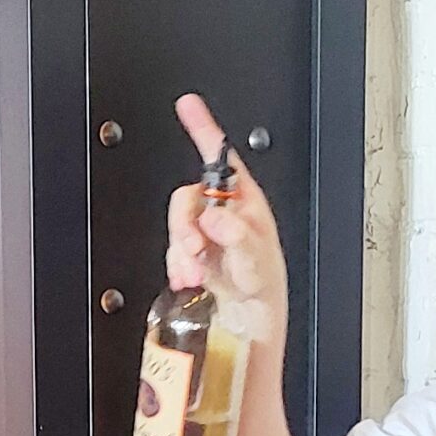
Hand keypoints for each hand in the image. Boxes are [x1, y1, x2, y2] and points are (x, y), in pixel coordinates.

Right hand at [165, 93, 287, 345]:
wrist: (249, 329)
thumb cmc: (263, 291)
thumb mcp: (258, 260)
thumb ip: (239, 235)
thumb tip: (217, 217)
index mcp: (244, 205)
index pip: (221, 159)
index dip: (205, 130)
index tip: (189, 106)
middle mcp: (222, 215)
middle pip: (188, 197)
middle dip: (185, 224)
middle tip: (194, 249)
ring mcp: (203, 236)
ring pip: (177, 225)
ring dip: (180, 250)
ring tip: (195, 274)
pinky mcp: (188, 257)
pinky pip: (171, 250)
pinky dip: (176, 265)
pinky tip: (189, 279)